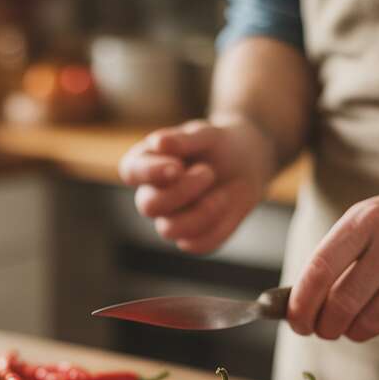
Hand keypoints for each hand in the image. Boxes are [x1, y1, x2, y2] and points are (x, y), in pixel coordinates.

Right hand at [118, 117, 274, 253]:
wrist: (247, 164)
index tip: (177, 167)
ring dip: (201, 212)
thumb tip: (158, 143)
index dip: (149, 173)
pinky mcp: (192, 239)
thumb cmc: (218, 145)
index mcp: (145, 164)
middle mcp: (151, 196)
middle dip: (181, 191)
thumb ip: (183, 139)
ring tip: (223, 194)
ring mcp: (169, 220)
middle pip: (149, 206)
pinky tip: (228, 203)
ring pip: (170, 230)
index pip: (131, 171)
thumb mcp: (206, 135)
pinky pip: (198, 244)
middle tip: (208, 172)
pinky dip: (218, 226)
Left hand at [287, 185, 378, 341]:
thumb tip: (297, 308)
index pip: (321, 270)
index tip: (296, 322)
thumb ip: (330, 259)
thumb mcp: (361, 223)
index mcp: (364, 222)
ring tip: (349, 323)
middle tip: (320, 330)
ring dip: (351, 332)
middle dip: (324, 327)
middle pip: (343, 303)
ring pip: (369, 323)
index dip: (302, 303)